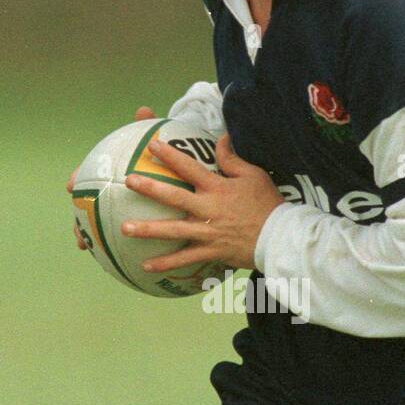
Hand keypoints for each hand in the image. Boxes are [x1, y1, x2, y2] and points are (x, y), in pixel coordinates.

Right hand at [66, 106, 156, 249]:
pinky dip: (113, 244)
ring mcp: (116, 203)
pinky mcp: (127, 218)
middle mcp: (109, 187)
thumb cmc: (162, 152)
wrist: (173, 168)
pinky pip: (118, 235)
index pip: (90, 170)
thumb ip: (150, 128)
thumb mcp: (161, 140)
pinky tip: (113, 257)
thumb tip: (143, 111)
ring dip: (87, 233)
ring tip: (83, 245)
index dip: (78, 177)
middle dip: (78, 214)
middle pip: (87, 200)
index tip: (71, 186)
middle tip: (74, 224)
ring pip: (96, 220)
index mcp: (112, 168)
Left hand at [121, 133, 283, 272]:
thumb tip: (220, 138)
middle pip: (174, 197)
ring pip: (173, 231)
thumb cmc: (268, 204)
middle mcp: (208, 209)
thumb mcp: (254, 175)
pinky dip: (166, 264)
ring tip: (124, 228)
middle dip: (150, 188)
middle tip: (128, 182)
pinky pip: (185, 259)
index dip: (170, 155)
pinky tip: (145, 266)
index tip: (151, 146)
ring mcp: (208, 232)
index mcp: (217, 188)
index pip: (189, 167)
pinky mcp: (211, 251)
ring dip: (147, 230)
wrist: (280, 238)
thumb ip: (232, 159)